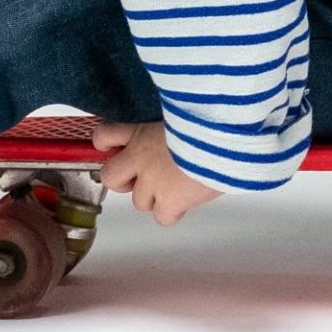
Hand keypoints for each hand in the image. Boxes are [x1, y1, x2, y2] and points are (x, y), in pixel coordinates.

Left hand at [91, 119, 222, 224]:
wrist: (227, 136)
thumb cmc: (211, 119)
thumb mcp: (181, 113)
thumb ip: (168, 125)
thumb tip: (173, 132)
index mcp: (141, 130)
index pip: (104, 135)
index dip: (107, 144)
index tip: (114, 148)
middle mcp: (140, 157)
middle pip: (110, 176)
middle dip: (123, 180)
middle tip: (140, 178)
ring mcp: (152, 182)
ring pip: (139, 202)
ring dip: (154, 197)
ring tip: (176, 187)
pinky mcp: (170, 202)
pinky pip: (162, 217)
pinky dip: (172, 212)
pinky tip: (186, 201)